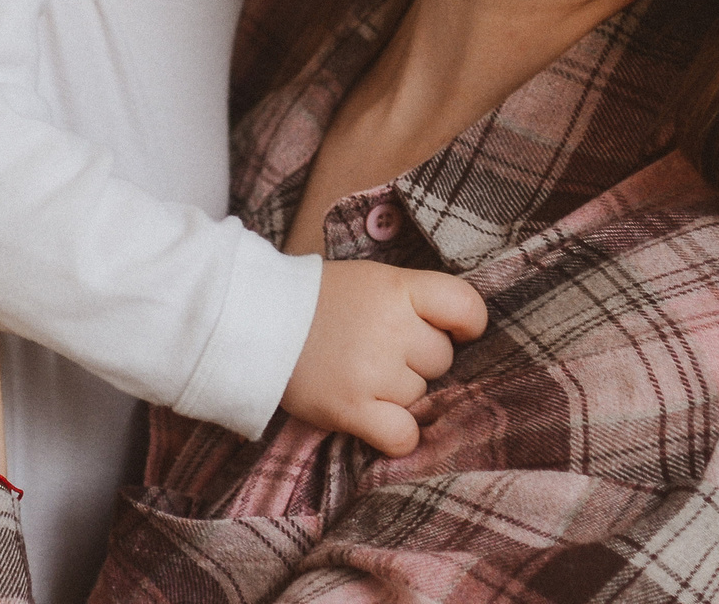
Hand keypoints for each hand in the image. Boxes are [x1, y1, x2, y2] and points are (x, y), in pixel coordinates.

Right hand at [279, 259, 487, 455]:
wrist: (252, 320)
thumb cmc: (318, 301)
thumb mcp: (370, 281)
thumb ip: (415, 301)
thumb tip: (460, 340)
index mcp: (396, 288)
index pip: (466, 308)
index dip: (465, 324)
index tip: (451, 331)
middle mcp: (390, 328)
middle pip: (441, 359)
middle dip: (416, 359)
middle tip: (376, 349)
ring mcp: (372, 370)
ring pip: (420, 397)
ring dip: (396, 393)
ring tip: (357, 373)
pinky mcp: (352, 408)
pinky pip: (403, 437)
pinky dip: (394, 434)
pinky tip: (374, 417)